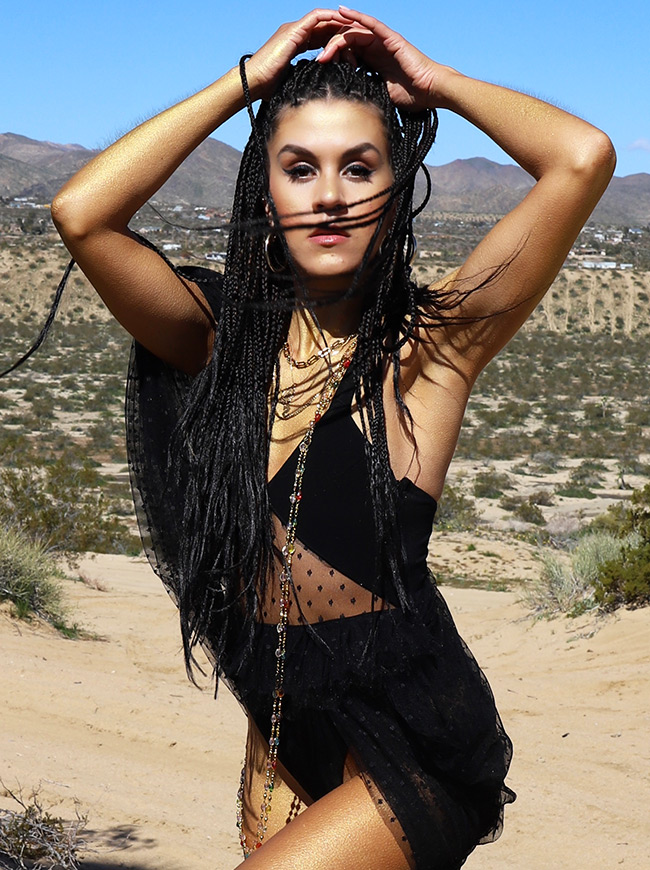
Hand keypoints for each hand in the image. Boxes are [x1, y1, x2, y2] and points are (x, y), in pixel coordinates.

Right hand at [244, 9, 349, 100]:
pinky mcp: (294, 30)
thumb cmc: (268, 89)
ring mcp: (294, 30)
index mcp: (295, 44)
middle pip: (324, 26)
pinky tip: (344, 22)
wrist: (253, 83)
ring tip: (356, 25)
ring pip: (322, 19)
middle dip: (342, 30)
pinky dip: (331, 17)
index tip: (352, 49)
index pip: (321, 37)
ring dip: (339, 21)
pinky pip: (316, 17)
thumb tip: (317, 93)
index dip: (337, 40)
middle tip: (359, 37)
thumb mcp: (294, 82)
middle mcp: (295, 33)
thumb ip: (305, 80)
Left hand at [317, 7, 443, 110]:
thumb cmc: (409, 96)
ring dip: (337, 39)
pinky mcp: (390, 38)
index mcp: (371, 61)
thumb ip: (364, 90)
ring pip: (354, 33)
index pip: (346, 54)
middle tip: (319, 61)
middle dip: (330, 50)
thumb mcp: (378, 94)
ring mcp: (382, 41)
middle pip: (346, 42)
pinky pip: (371, 24)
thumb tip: (345, 101)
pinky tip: (342, 11)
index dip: (332, 58)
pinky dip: (357, 17)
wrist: (429, 92)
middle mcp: (375, 48)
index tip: (320, 69)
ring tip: (325, 50)